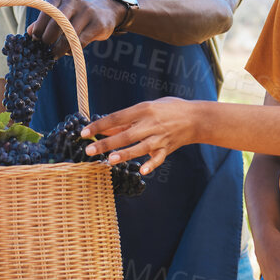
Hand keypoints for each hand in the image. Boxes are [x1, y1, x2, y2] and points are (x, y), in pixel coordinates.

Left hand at [25, 0, 125, 58]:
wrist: (108, 7)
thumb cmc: (77, 11)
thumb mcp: (61, 10)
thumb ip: (45, 19)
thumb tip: (29, 32)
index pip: (45, 12)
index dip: (38, 28)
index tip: (36, 39)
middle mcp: (73, 1)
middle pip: (55, 24)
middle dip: (47, 40)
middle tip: (44, 49)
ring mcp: (87, 12)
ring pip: (68, 35)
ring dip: (59, 48)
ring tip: (54, 54)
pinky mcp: (98, 24)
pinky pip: (81, 41)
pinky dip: (72, 49)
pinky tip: (68, 51)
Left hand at [80, 97, 199, 175]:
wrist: (195, 118)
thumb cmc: (166, 110)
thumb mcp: (146, 108)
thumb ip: (125, 120)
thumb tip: (103, 128)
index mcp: (143, 109)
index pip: (116, 117)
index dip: (99, 125)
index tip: (84, 132)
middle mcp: (151, 123)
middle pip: (125, 135)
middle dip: (106, 143)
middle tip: (89, 150)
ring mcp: (160, 137)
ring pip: (140, 148)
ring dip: (125, 154)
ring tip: (109, 161)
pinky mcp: (167, 148)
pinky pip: (158, 158)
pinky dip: (151, 164)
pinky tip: (142, 171)